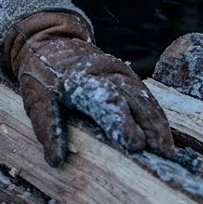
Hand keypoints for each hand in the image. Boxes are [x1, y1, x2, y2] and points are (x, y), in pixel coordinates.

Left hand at [3, 12, 174, 165]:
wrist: (50, 43)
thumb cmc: (41, 76)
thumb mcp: (35, 99)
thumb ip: (46, 127)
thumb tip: (56, 160)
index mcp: (81, 79)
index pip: (107, 100)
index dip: (123, 122)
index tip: (136, 143)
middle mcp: (105, 72)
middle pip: (133, 99)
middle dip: (149, 126)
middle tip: (161, 153)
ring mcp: (119, 71)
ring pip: (143, 97)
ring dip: (157, 123)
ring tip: (167, 150)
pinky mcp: (126, 74)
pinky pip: (145, 95)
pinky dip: (155, 115)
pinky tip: (163, 134)